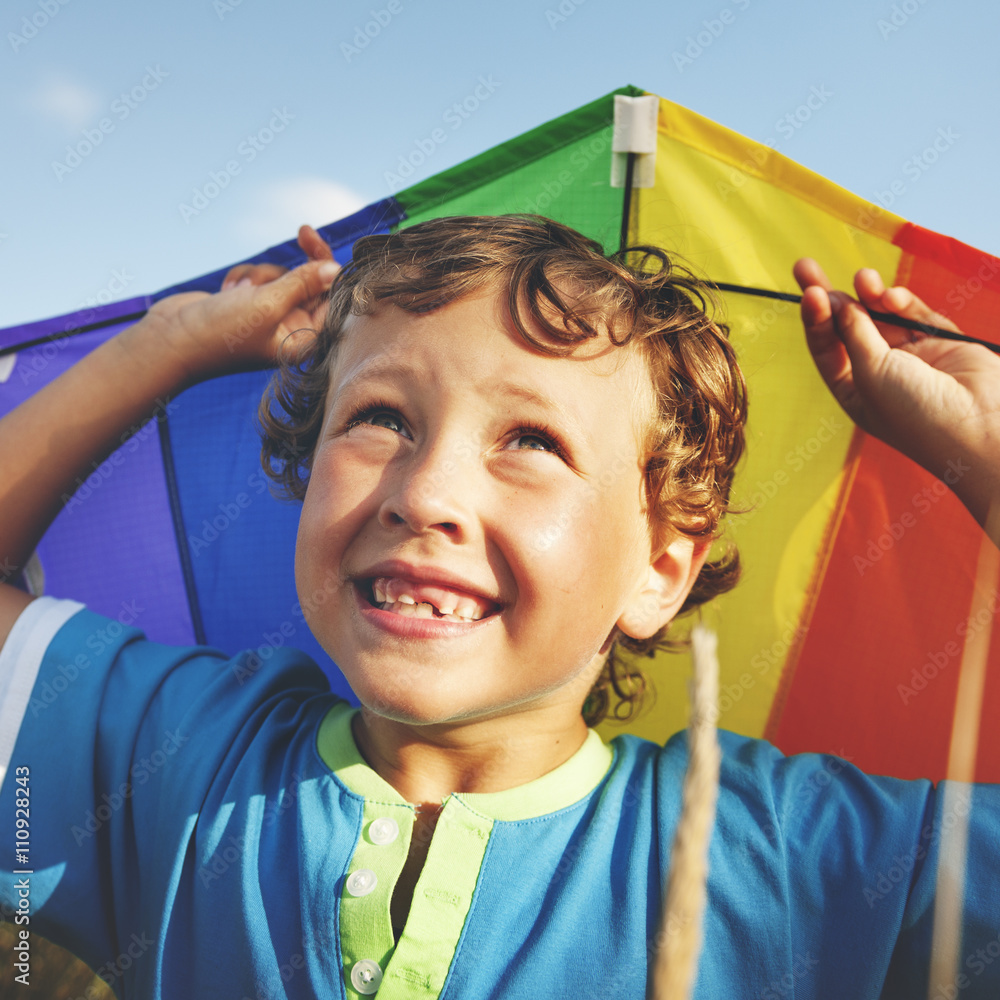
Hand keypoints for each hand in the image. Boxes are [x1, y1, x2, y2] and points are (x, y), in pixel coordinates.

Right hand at [143, 225, 339, 383]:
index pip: (331, 301)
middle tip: (304, 230)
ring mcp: (269, 318)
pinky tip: (226, 292)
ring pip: (282, 278)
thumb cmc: (221, 332)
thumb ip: (303, 283)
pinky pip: (259, 279)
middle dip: (293, 270)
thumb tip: (334, 268)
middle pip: (310, 286)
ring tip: (239, 292)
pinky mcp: (249, 306)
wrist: (170, 339)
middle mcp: (290, 331)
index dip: (329, 271)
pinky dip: (244, 279)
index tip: (319, 242)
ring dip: (262, 276)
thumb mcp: (268, 303)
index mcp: (302, 341)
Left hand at [793, 258, 999, 541]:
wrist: (980, 425)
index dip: (815, 320)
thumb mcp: (872, 373)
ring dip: (868, 295)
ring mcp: (911, 358)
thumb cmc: (917, 413)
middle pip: (846, 328)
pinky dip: (902, 303)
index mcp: (855, 392)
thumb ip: (855, 334)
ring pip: (882, 316)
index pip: (827, 349)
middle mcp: (879, 374)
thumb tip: (837, 303)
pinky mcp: (942, 343)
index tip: (810, 293)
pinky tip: (890, 295)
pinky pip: (916, 316)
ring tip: (863, 278)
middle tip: (804, 267)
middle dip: (828, 298)